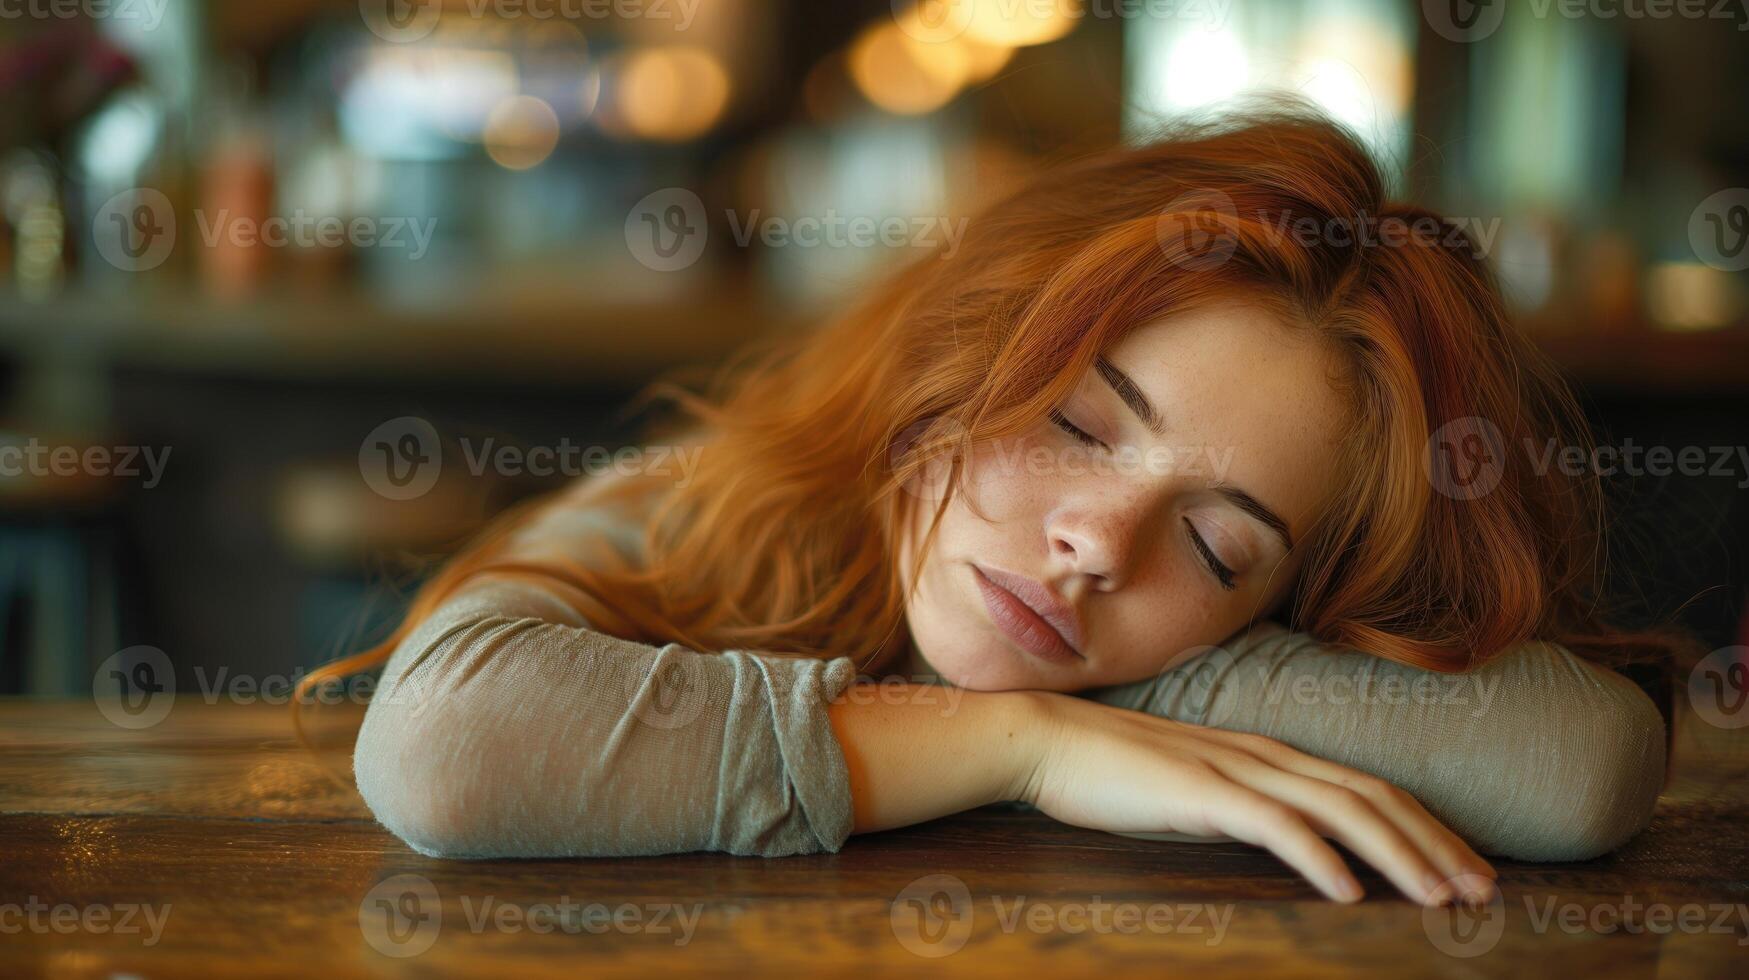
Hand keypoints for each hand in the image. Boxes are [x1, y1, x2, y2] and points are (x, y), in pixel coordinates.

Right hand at [1014, 692, 1498, 905]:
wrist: (1046, 741)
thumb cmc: (1114, 774)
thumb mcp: (1195, 792)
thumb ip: (1243, 809)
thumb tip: (1287, 843)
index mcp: (1269, 756)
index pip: (1368, 788)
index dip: (1426, 827)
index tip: (1466, 871)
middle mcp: (1267, 757)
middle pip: (1373, 797)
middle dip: (1437, 845)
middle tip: (1484, 892)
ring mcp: (1236, 771)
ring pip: (1341, 810)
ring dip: (1400, 854)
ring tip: (1440, 898)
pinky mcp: (1202, 793)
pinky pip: (1276, 825)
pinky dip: (1321, 858)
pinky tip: (1349, 892)